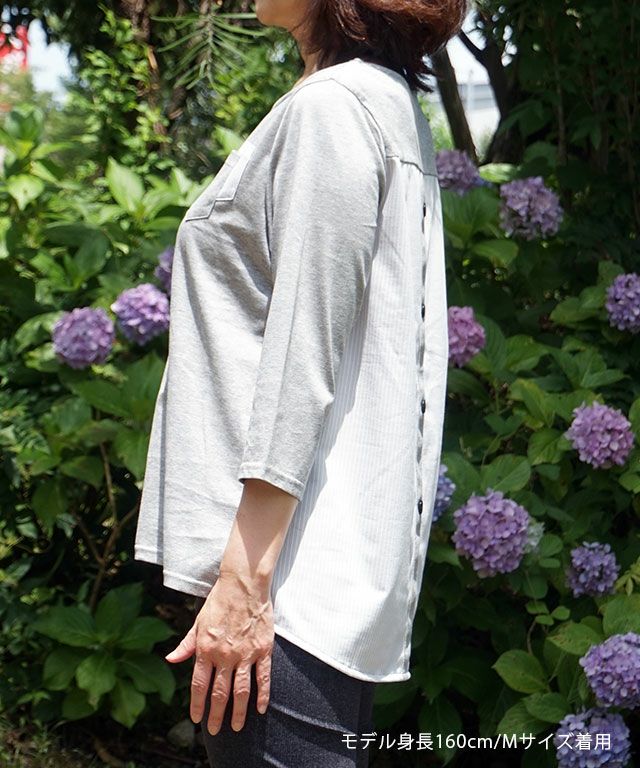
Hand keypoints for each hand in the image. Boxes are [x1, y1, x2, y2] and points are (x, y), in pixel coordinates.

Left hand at [164, 571, 274, 733]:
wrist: (243, 583)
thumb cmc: (219, 601)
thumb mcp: (198, 622)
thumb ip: (186, 644)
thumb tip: (171, 660)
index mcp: (206, 648)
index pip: (199, 685)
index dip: (197, 705)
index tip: (197, 718)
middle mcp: (225, 654)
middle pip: (220, 693)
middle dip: (216, 715)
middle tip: (215, 730)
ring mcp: (245, 653)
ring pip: (241, 690)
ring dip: (238, 712)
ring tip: (236, 727)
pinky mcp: (263, 649)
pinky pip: (263, 677)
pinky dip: (262, 695)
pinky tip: (260, 709)